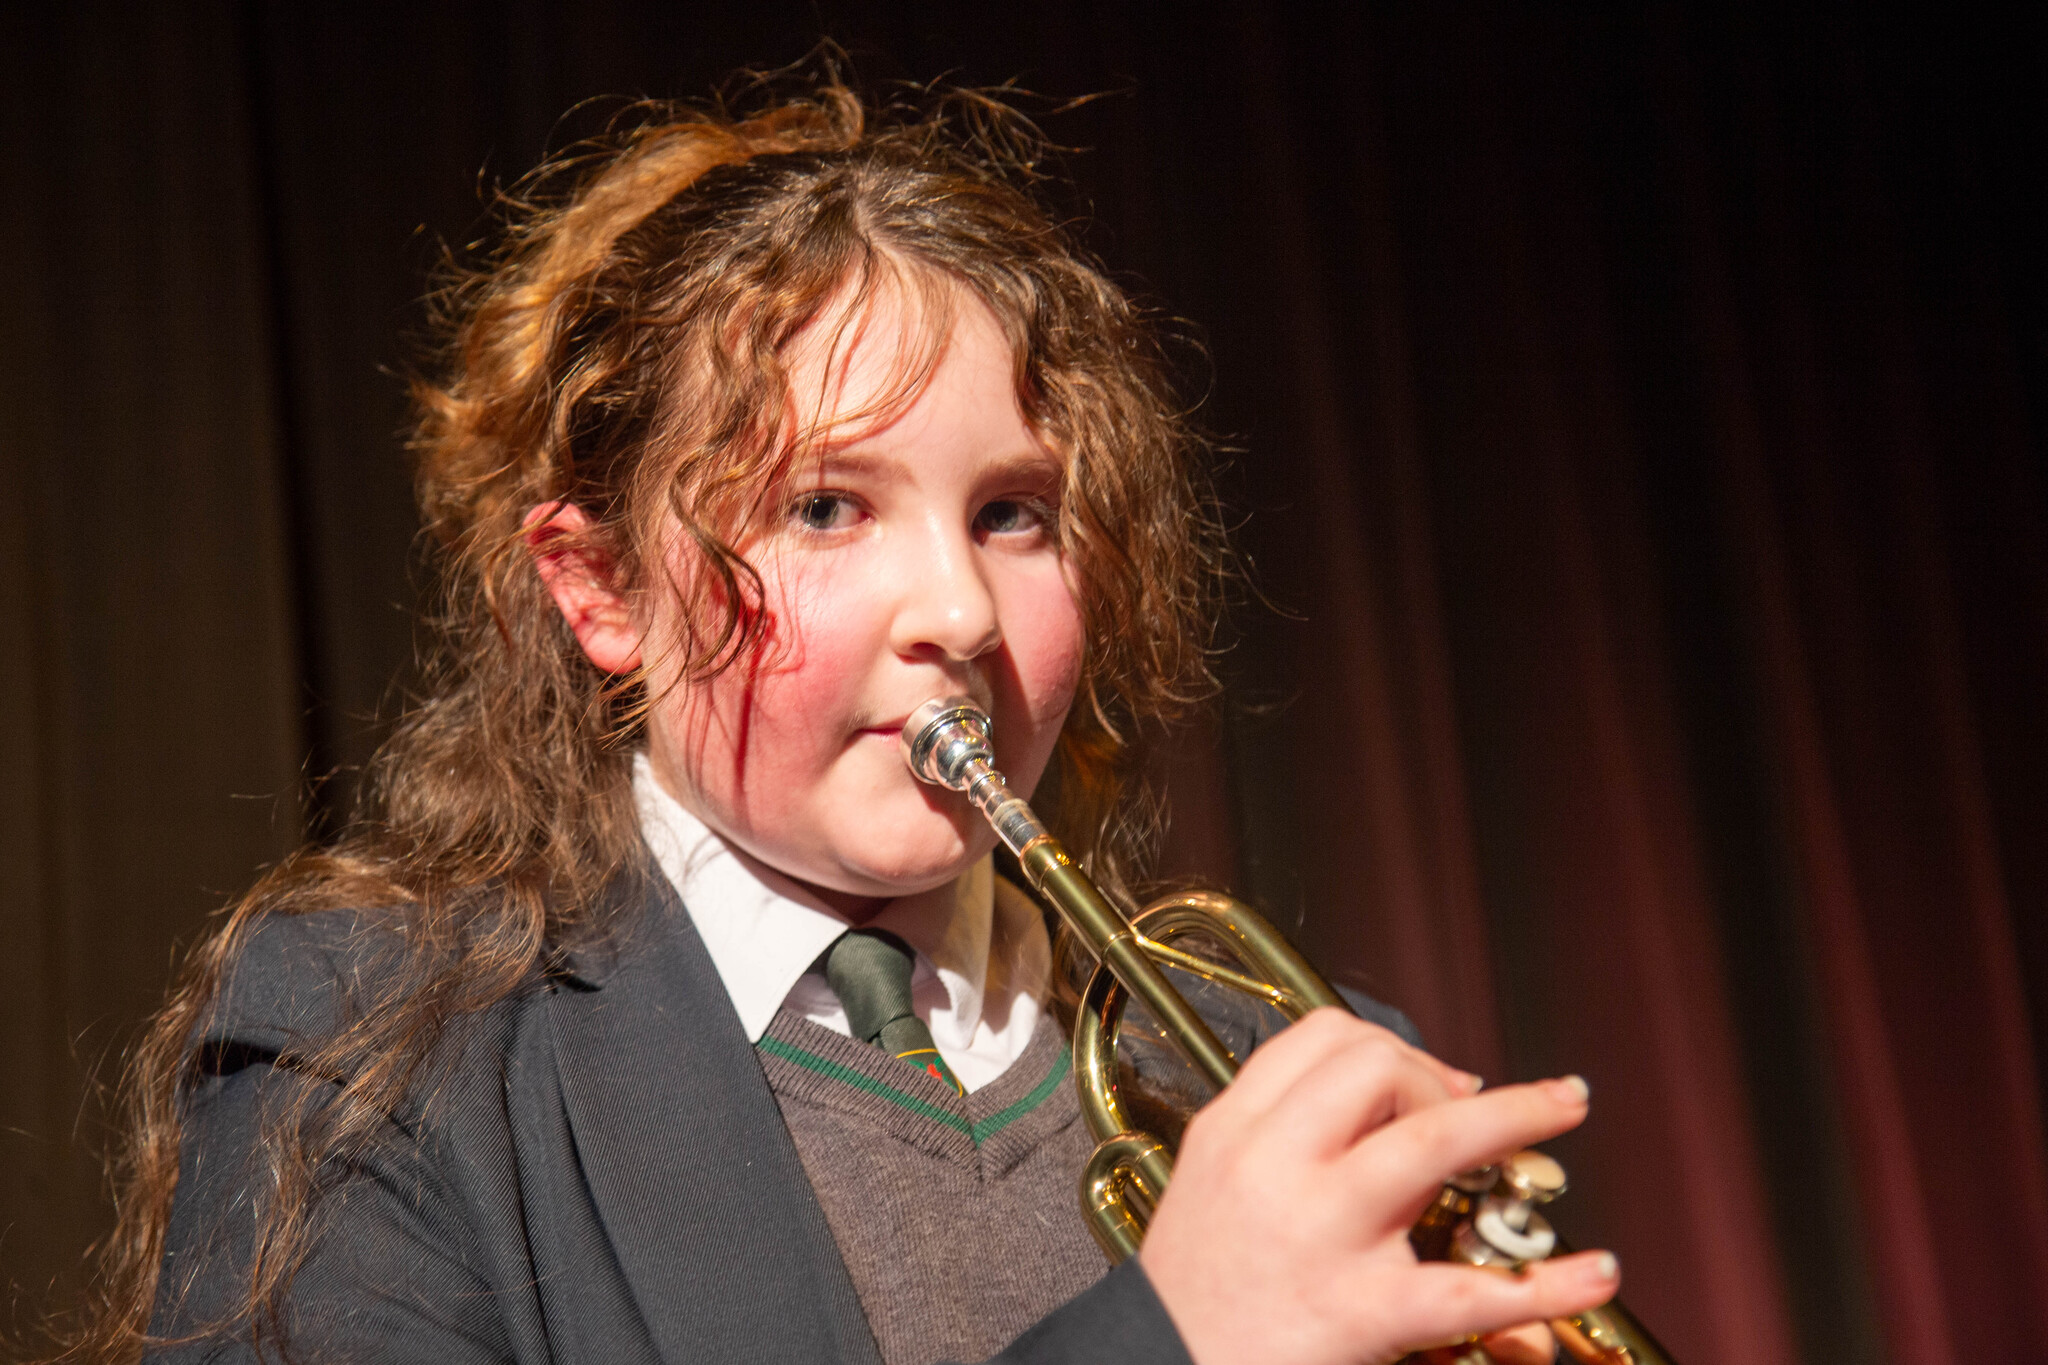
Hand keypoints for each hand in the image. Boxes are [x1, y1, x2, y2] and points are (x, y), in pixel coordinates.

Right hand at [1138, 1009, 1619, 1364]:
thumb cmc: (1195, 1293)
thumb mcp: (1210, 1181)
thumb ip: (1280, 1129)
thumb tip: (1392, 1094)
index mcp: (1233, 1132)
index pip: (1319, 1036)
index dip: (1390, 1046)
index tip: (1427, 1080)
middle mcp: (1274, 1168)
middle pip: (1375, 1067)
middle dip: (1439, 1076)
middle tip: (1471, 1112)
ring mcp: (1321, 1235)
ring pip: (1432, 1142)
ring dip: (1516, 1116)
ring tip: (1567, 1106)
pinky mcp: (1359, 1313)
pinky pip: (1467, 1291)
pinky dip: (1545, 1284)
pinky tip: (1592, 1270)